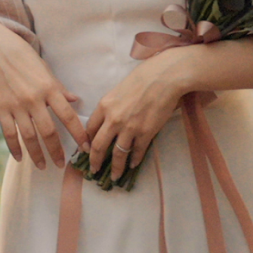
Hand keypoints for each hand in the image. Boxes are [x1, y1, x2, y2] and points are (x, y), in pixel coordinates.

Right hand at [0, 16, 85, 167]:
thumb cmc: (21, 55)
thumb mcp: (44, 69)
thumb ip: (59, 88)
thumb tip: (74, 100)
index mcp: (49, 88)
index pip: (68, 116)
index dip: (79, 134)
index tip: (86, 147)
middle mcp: (34, 99)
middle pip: (49, 132)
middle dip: (57, 151)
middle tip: (62, 164)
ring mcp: (16, 105)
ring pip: (29, 137)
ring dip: (37, 154)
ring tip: (43, 166)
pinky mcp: (0, 108)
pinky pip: (9, 133)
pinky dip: (15, 147)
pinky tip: (19, 157)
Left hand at [85, 51, 193, 175]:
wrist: (165, 78)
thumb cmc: (144, 76)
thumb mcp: (120, 89)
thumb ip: (113, 104)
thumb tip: (112, 116)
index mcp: (104, 106)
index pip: (90, 129)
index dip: (88, 141)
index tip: (88, 149)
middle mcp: (113, 120)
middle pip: (99, 146)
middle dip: (95, 161)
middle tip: (94, 170)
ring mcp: (129, 128)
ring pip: (118, 154)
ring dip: (116, 168)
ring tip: (115, 176)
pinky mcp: (145, 133)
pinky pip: (137, 151)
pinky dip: (134, 160)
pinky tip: (133, 165)